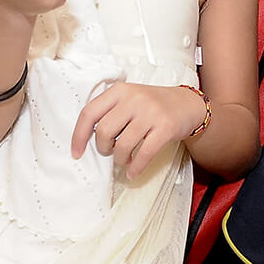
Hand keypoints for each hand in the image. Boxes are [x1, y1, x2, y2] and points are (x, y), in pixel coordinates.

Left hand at [71, 82, 207, 178]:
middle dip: (103, 147)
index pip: (89, 113)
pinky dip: (135, 167)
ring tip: (123, 160)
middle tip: (110, 151)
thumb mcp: (130, 97)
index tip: (76, 152)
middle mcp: (134, 98)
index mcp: (120, 90)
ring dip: (119, 158)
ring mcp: (151, 112)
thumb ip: (110, 110)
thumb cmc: (153, 105)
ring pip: (123, 144)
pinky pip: (144, 153)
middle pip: (104, 130)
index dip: (79, 136)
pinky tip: (133, 172)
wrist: (187, 104)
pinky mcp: (166, 127)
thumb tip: (87, 137)